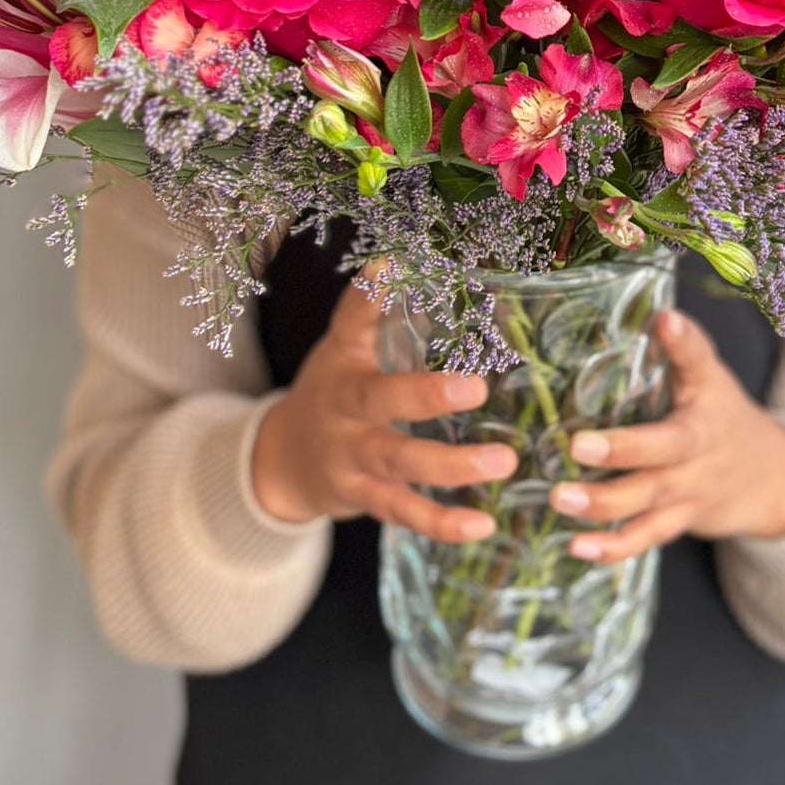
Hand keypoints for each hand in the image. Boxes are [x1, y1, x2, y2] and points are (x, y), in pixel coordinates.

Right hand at [251, 273, 518, 542]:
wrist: (281, 463)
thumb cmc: (332, 392)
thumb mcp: (344, 349)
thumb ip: (375, 314)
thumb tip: (405, 259)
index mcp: (343, 362)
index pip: (351, 322)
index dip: (368, 297)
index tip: (392, 266)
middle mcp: (342, 408)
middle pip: (379, 401)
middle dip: (426, 397)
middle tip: (477, 390)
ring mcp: (350, 456)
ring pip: (397, 462)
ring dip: (450, 466)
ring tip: (502, 462)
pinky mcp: (362, 497)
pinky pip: (402, 512)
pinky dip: (442, 523)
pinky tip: (482, 525)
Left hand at [549, 308, 784, 563]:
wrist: (767, 478)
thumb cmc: (721, 414)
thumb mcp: (710, 377)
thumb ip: (684, 348)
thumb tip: (659, 312)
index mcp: (707, 402)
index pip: (698, 369)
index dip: (682, 346)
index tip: (664, 323)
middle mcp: (701, 450)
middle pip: (666, 451)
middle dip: (623, 451)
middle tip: (577, 445)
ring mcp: (690, 491)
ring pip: (650, 503)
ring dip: (604, 506)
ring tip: (560, 499)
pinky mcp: (677, 522)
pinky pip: (646, 539)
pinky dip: (613, 549)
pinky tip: (577, 548)